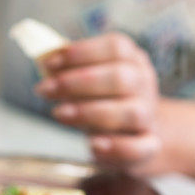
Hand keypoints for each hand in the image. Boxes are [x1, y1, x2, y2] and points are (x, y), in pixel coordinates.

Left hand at [35, 32, 160, 171]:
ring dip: (91, 112)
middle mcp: (144, 85)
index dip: (82, 52)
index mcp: (132, 60)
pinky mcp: (149, 146)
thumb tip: (45, 60)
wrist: (138, 135)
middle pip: (121, 78)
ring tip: (59, 114)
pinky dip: (118, 147)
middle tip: (45, 89)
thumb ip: (70, 69)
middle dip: (77, 83)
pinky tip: (93, 145)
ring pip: (132, 112)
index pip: (116, 47)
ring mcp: (149, 117)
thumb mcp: (90, 79)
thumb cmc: (105, 100)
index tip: (49, 63)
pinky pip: (142, 148)